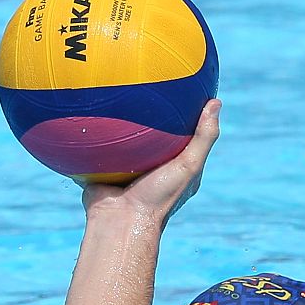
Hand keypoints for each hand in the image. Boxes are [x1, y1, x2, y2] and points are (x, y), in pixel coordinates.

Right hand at [81, 99, 220, 228]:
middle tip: (146, 83)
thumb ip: (203, 137)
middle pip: (150, 134)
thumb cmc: (158, 197)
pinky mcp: (100, 169)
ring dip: (117, 121)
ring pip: (120, 139)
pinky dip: (92, 133)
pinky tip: (89, 109)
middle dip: (148, 113)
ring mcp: (122, 168)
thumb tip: (216, 102)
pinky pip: (95, 147)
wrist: (119, 220)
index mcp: (173, 166)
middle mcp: (148, 166)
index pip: (183, 135)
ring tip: (114, 91)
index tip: (184, 89)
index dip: (185, 114)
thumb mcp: (188, 165)